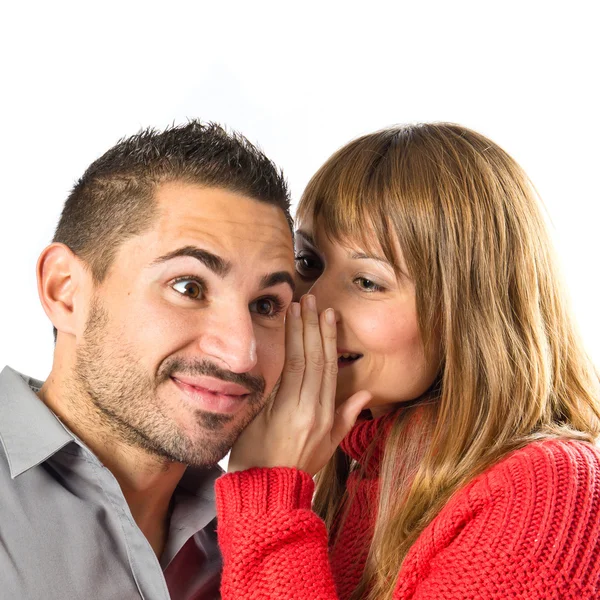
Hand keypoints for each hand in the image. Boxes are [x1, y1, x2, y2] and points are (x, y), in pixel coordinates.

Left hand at [228, 294, 371, 475]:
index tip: (328, 315)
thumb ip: (345, 418)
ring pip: (300, 362)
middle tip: (312, 299)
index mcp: (325, 415)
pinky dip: (286, 348)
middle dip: (314, 327)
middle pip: (315, 359)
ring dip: (300, 331)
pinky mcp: (273, 410)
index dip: (329, 339)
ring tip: (299, 306)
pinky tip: (285, 330)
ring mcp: (293, 409)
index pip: (329, 368)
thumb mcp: (328, 446)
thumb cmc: (297, 466)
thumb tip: (365, 393)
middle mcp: (312, 408)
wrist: (266, 488)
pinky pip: (283, 374)